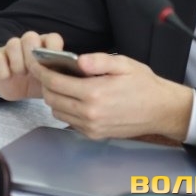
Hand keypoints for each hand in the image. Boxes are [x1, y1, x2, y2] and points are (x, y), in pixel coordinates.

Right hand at [0, 31, 66, 99]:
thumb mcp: (52, 79)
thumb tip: (75, 75)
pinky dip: (2, 69)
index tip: (53, 65)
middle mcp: (30, 43)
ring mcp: (12, 49)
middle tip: (33, 71)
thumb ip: (61, 73)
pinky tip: (7, 77)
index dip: (53, 49)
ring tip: (21, 74)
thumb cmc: (39, 81)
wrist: (18, 88)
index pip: (53, 38)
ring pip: (13, 43)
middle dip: (32, 55)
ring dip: (17, 61)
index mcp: (47, 46)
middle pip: (30, 36)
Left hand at [32, 52, 194, 141]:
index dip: (41, 71)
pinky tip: (73, 97)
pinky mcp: (94, 134)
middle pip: (51, 98)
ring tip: (60, 83)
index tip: (35, 62)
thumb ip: (98, 61)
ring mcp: (92, 127)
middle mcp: (90, 113)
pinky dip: (65, 108)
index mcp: (94, 93)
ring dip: (53, 97)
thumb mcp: (123, 64)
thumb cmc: (143, 84)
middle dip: (44, 83)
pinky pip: (69, 121)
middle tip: (46, 70)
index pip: (55, 82)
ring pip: (57, 111)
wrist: (161, 110)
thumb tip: (77, 61)